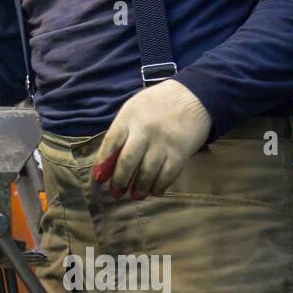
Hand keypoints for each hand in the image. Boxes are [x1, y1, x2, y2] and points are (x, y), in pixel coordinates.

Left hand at [92, 79, 210, 198]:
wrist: (193, 96)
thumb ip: (121, 131)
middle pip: (127, 161)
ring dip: (139, 187)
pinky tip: (154, 191)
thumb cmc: (157, 105)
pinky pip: (167, 175)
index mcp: (129, 117)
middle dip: (119, 181)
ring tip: (134, 195)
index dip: (102, 163)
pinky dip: (159, 186)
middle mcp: (145, 130)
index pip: (111, 143)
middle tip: (115, 193)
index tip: (99, 179)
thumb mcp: (133, 110)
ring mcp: (163, 142)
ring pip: (147, 171)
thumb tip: (107, 162)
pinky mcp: (180, 152)